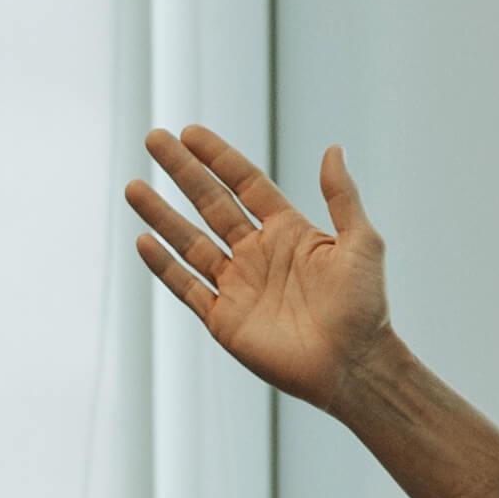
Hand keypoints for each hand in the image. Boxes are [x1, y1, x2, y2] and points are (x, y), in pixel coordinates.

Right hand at [123, 125, 392, 410]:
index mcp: (288, 231)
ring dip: (163, 215)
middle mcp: (258, 253)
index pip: (245, 184)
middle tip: (154, 139)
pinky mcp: (225, 319)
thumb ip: (342, 196)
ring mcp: (238, 286)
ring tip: (133, 187)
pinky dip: (165, 266)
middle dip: (182, 172)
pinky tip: (144, 241)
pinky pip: (188, 287)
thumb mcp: (362, 242)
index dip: (218, 158)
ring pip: (191, 242)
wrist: (354, 364)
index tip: (190, 132)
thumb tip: (332, 148)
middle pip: (211, 203)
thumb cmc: (365, 305)